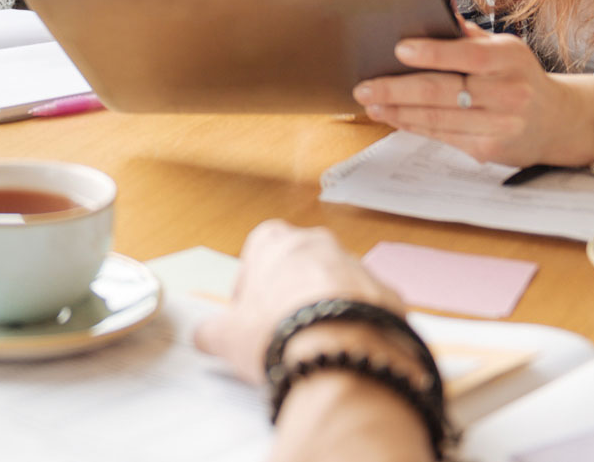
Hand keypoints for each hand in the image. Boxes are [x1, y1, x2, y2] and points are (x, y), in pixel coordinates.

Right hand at [193, 220, 404, 385]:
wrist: (341, 352)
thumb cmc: (278, 332)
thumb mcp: (227, 337)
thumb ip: (212, 331)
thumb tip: (205, 336)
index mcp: (275, 241)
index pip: (258, 247)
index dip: (252, 279)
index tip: (249, 308)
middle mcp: (318, 243)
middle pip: (300, 262)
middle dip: (291, 290)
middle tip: (281, 326)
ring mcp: (357, 265)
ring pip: (337, 282)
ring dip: (326, 305)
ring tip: (314, 343)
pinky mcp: (387, 294)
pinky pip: (369, 305)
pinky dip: (358, 323)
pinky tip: (345, 349)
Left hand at [353, 22, 593, 167]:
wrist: (557, 121)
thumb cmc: (519, 76)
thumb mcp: (505, 49)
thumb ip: (468, 36)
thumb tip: (428, 12)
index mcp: (510, 58)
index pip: (467, 55)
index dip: (432, 53)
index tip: (398, 49)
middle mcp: (508, 92)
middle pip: (442, 92)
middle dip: (396, 89)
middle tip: (364, 87)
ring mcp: (499, 124)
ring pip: (436, 117)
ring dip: (396, 110)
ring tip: (369, 102)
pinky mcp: (488, 149)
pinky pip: (441, 135)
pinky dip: (412, 125)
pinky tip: (392, 116)